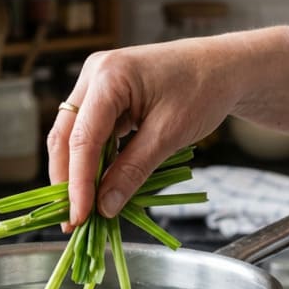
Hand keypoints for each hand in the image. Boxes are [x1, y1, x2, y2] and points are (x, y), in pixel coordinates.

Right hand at [47, 37, 238, 224]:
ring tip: (83, 210)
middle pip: (64, 136)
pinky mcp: (104, 95)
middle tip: (71, 221)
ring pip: (72, 135)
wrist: (223, 66)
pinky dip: (91, 161)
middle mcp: (94, 74)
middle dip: (66, 181)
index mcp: (109, 76)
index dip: (78, 183)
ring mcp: (96, 82)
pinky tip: (97, 186)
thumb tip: (105, 207)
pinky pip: (88, 132)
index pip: (82, 139)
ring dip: (75, 173)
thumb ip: (133, 170)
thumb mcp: (169, 135)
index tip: (79, 217)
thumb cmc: (203, 90)